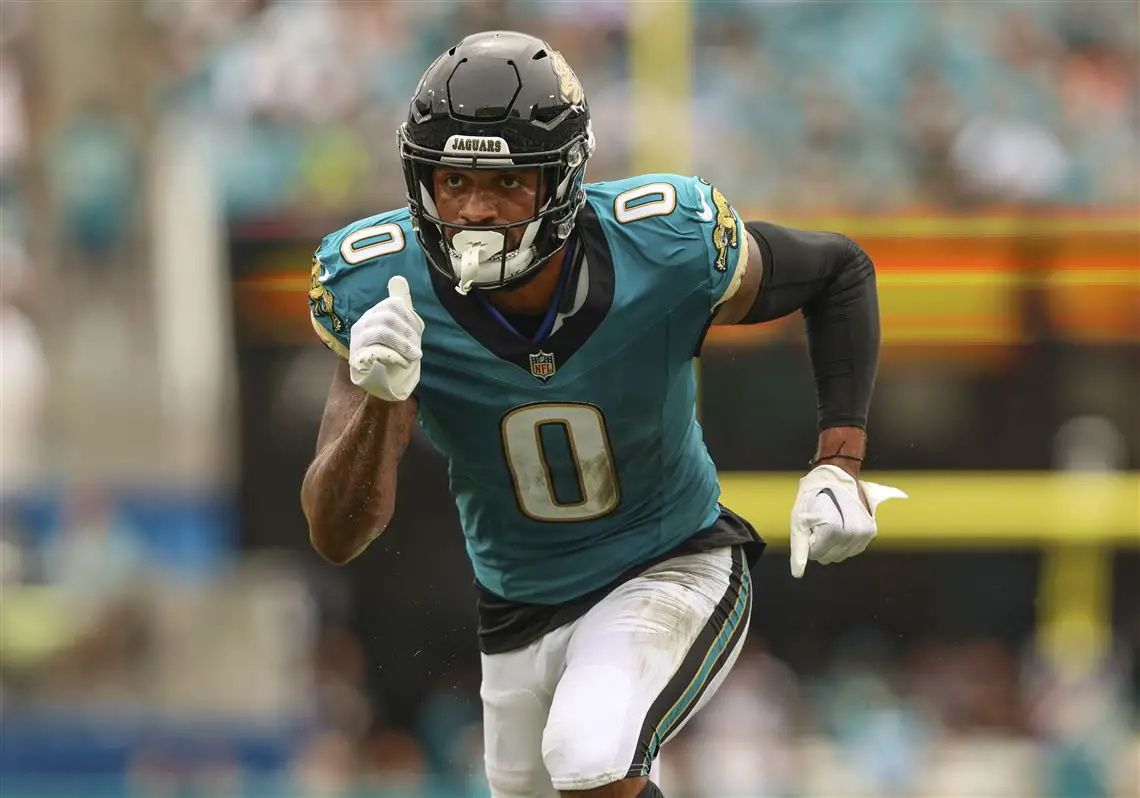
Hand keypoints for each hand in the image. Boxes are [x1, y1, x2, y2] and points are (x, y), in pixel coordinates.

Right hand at [349, 276, 423, 401]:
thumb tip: (399, 277)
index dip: (410, 318)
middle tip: (418, 350)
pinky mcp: (357, 360)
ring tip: (413, 357)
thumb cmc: (392, 352)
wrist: (380, 381)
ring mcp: (357, 342)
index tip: (418, 333)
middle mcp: (362, 325)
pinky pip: (376, 352)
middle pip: (388, 318)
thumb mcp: (400, 328)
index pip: (393, 304)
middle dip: (408, 334)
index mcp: (373, 314)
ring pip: (381, 333)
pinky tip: (404, 363)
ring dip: (403, 345)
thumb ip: (401, 305)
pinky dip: (395, 357)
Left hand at [789, 464, 906, 577]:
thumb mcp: (799, 521)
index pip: (815, 554)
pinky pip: (853, 550)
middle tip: (819, 521)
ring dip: (833, 543)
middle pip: (828, 557)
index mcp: (833, 532)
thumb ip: (799, 550)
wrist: (837, 476)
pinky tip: (841, 524)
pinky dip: (844, 542)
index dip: (809, 539)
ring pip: (841, 555)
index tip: (810, 523)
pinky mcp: (870, 532)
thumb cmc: (813, 497)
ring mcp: (863, 534)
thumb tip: (797, 575)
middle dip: (820, 543)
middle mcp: (851, 535)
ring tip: (831, 520)